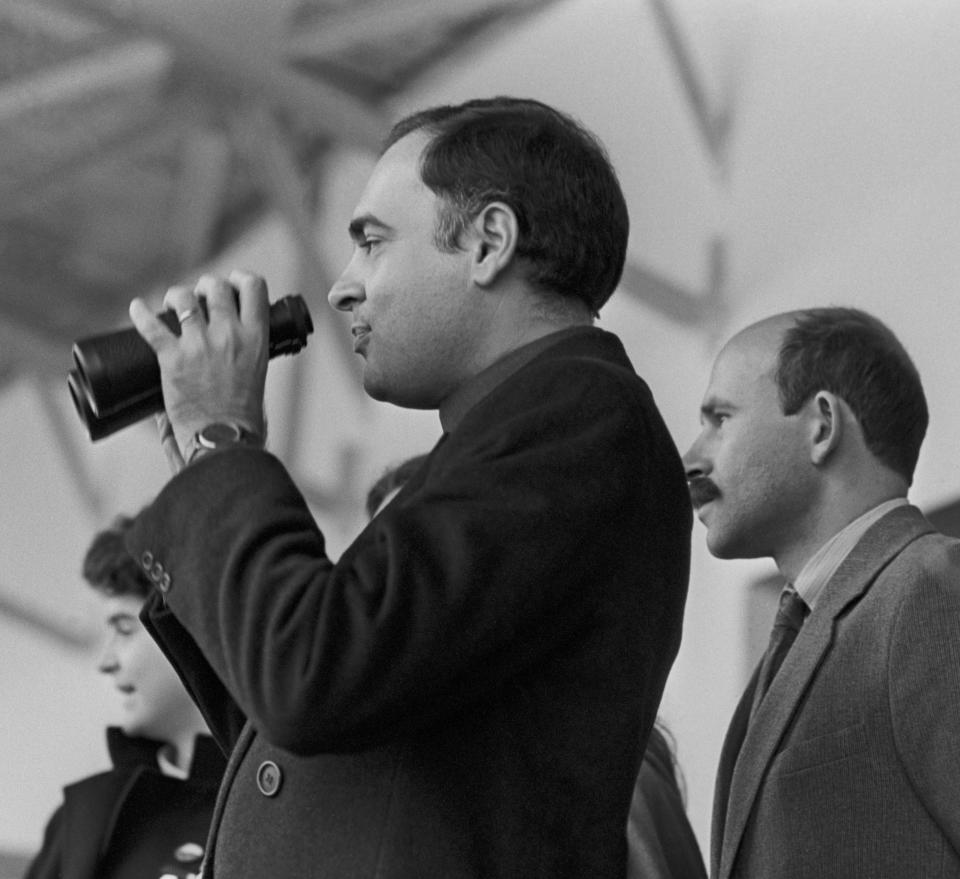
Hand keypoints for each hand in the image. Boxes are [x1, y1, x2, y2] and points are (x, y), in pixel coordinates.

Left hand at [129, 270, 268, 467]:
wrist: (224, 441)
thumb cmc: (243, 418)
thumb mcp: (258, 376)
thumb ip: (248, 354)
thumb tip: (236, 347)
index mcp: (256, 338)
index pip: (254, 287)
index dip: (240, 279)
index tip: (233, 284)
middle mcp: (230, 335)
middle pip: (215, 286)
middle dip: (205, 286)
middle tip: (199, 298)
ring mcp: (200, 345)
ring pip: (183, 298)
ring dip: (177, 296)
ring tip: (173, 304)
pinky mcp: (173, 359)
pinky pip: (151, 326)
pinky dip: (140, 314)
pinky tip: (136, 308)